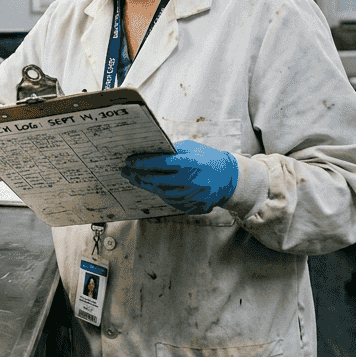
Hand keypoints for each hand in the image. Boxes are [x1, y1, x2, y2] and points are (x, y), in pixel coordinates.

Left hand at [120, 139, 238, 214]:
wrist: (229, 180)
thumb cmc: (208, 160)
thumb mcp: (192, 149)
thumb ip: (172, 151)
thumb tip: (148, 152)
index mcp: (190, 163)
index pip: (159, 163)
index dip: (141, 163)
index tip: (128, 161)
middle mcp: (190, 182)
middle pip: (156, 180)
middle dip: (137, 175)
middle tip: (125, 171)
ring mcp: (190, 197)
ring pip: (160, 192)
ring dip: (145, 185)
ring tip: (135, 178)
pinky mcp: (191, 207)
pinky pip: (169, 200)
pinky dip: (159, 192)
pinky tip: (152, 186)